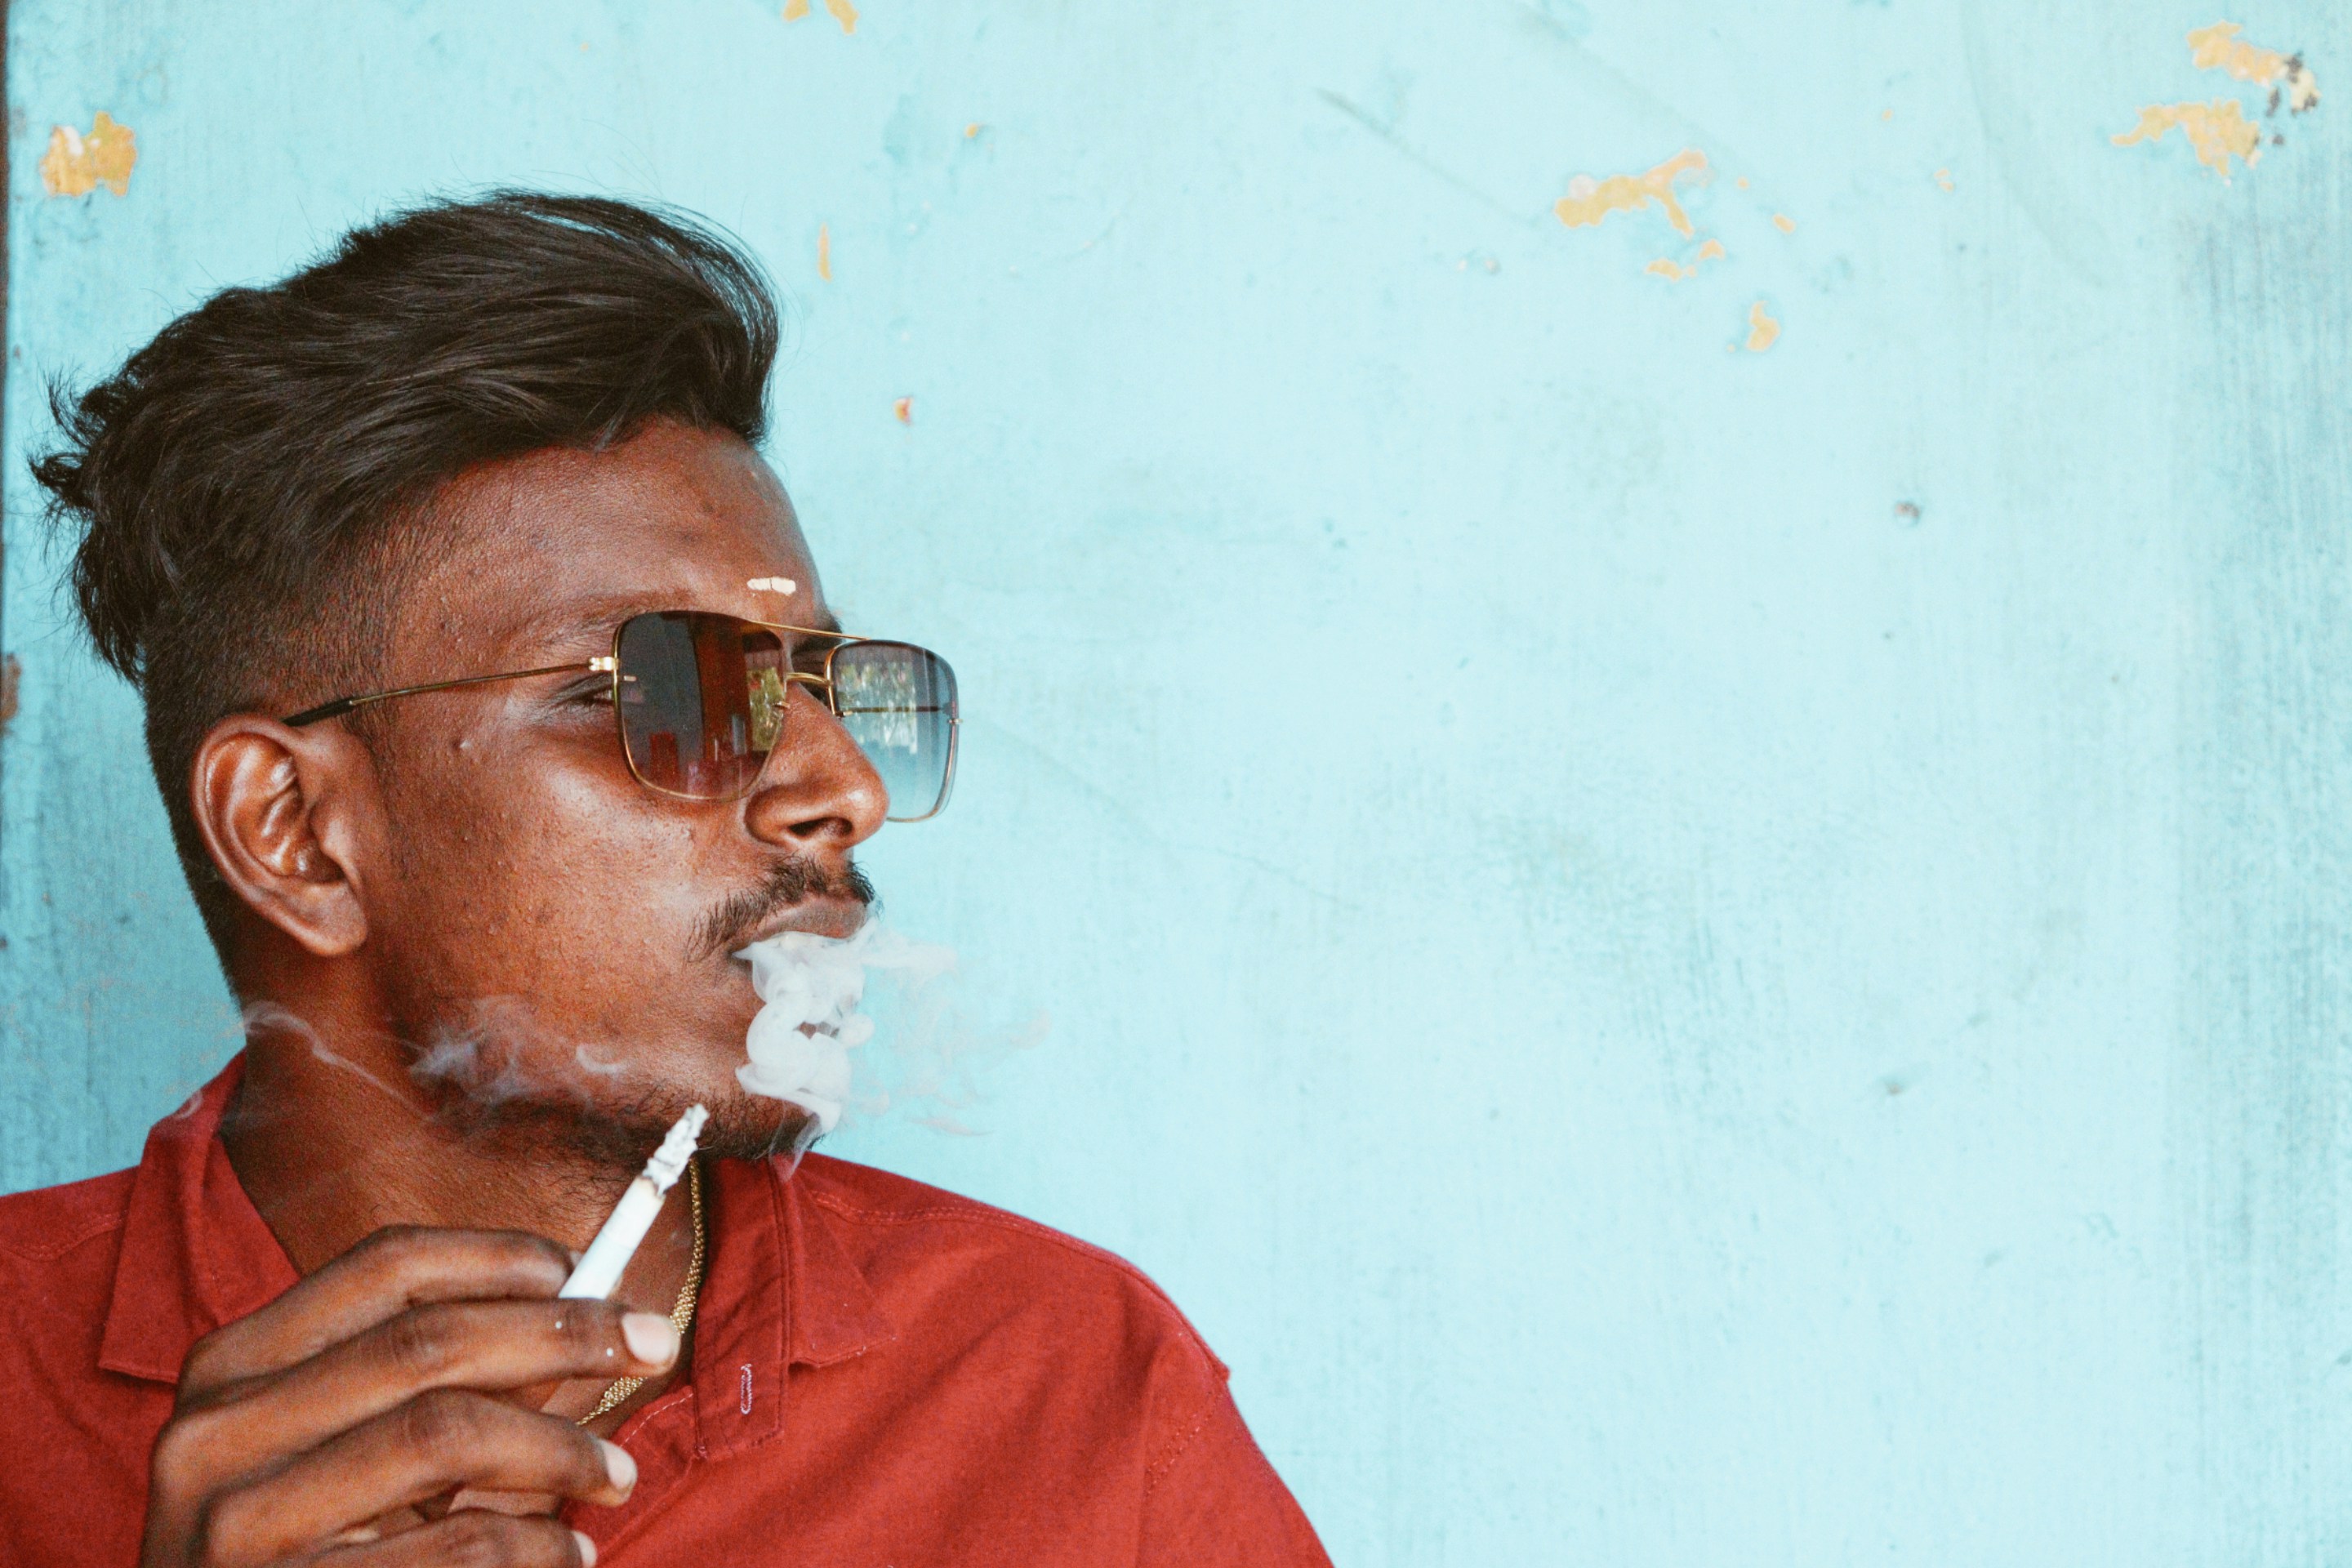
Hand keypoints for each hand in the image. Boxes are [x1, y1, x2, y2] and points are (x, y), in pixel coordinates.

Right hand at [140, 1226, 681, 1565]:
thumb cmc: (306, 1551)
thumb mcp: (340, 1453)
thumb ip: (432, 1386)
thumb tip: (580, 1319)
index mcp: (231, 1370)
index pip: (382, 1267)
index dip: (496, 1255)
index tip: (583, 1269)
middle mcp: (216, 1434)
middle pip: (429, 1339)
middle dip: (565, 1332)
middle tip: (655, 1343)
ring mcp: (236, 1525)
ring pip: (447, 1432)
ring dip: (561, 1449)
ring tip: (617, 1477)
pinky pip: (458, 1546)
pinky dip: (535, 1545)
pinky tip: (566, 1555)